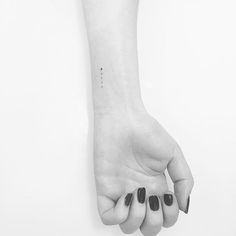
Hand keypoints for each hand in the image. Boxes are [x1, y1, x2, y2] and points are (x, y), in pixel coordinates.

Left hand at [94, 109, 193, 234]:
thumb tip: (184, 206)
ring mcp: (121, 191)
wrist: (124, 120)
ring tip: (138, 195)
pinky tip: (126, 196)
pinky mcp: (105, 188)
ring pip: (128, 226)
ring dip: (137, 219)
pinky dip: (119, 215)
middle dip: (154, 222)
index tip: (167, 196)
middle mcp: (139, 192)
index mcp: (155, 186)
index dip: (169, 216)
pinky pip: (108, 216)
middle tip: (152, 199)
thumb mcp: (173, 153)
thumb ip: (183, 179)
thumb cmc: (147, 132)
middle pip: (147, 226)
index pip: (164, 217)